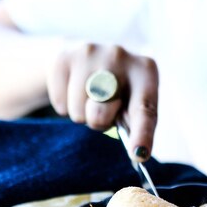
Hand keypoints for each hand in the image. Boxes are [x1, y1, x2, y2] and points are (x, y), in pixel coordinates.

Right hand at [47, 43, 158, 159]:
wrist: (87, 59)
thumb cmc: (119, 91)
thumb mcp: (134, 102)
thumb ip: (136, 123)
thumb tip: (138, 153)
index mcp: (145, 70)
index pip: (144, 109)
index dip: (142, 134)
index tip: (140, 154)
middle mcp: (120, 56)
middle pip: (101, 114)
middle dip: (99, 122)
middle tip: (103, 110)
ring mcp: (90, 52)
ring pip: (78, 112)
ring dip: (82, 114)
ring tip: (89, 97)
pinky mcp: (64, 56)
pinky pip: (60, 103)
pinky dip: (65, 105)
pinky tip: (74, 89)